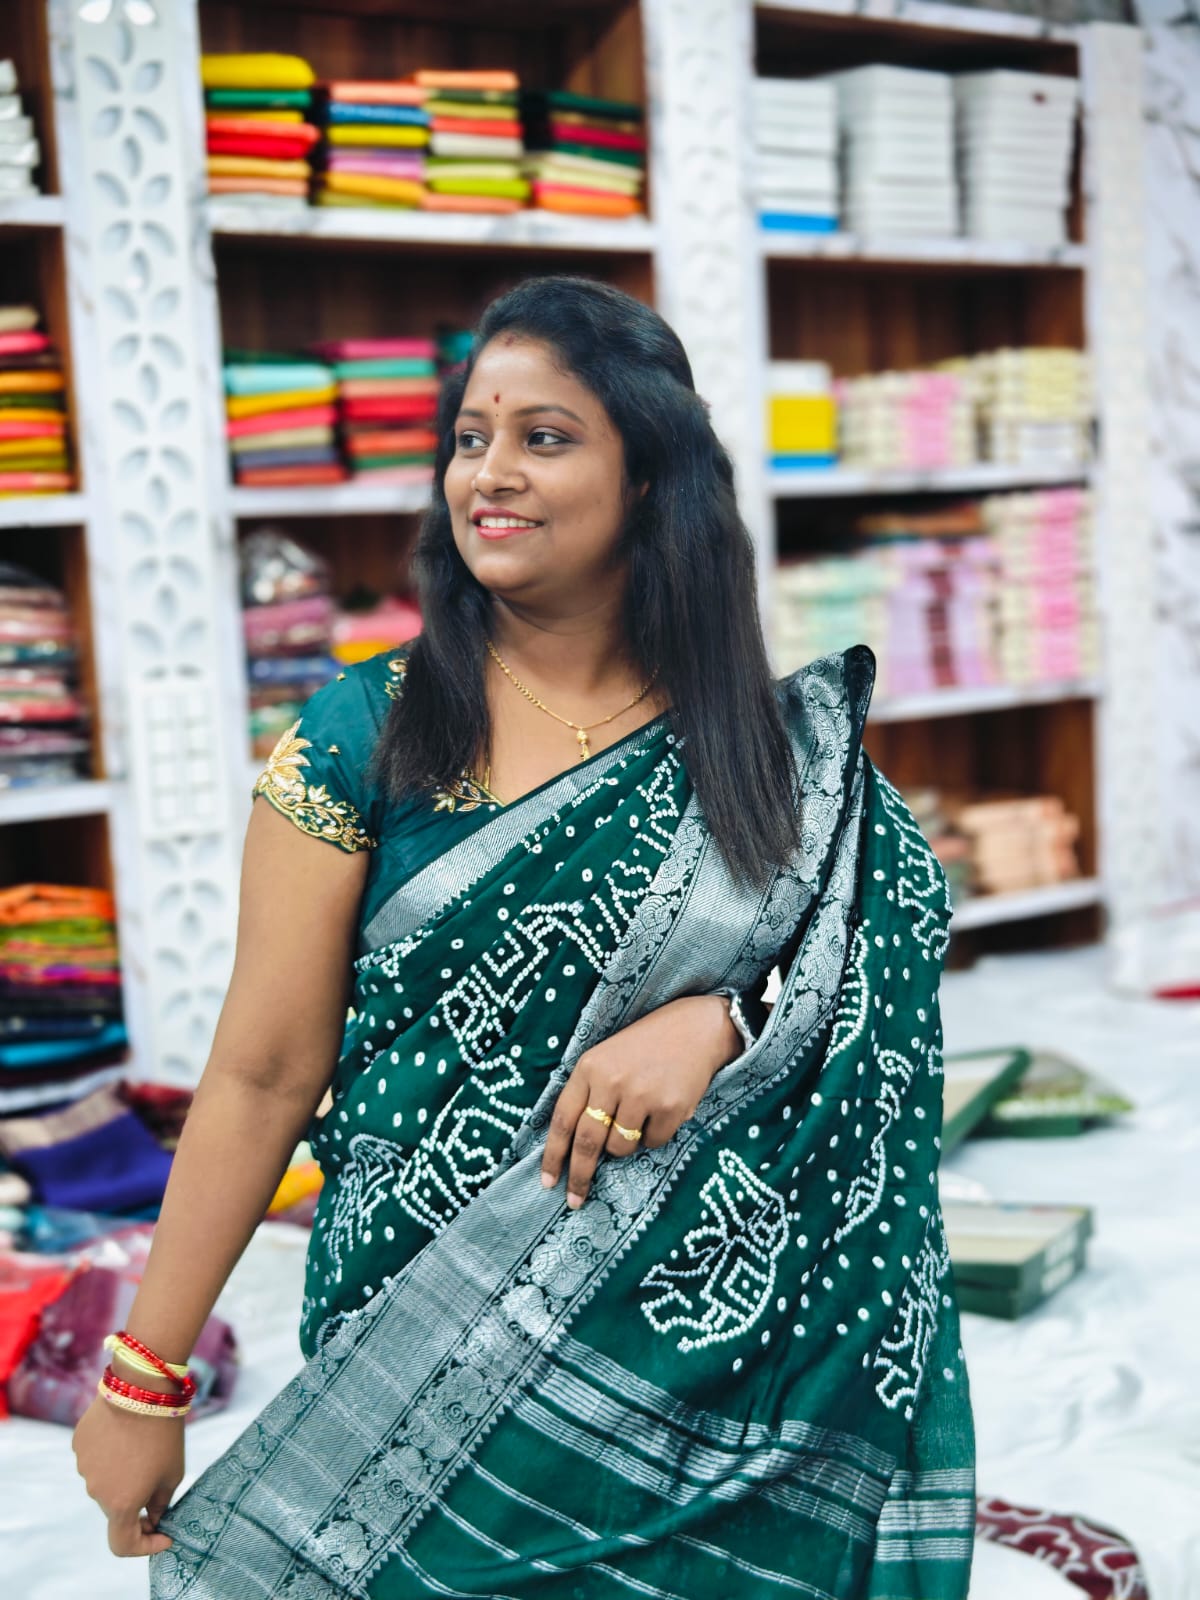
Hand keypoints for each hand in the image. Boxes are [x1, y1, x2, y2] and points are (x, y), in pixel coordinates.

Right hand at [72, 1393, 183, 1556]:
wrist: (142, 1388)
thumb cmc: (164, 1433)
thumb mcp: (173, 1473)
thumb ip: (160, 1505)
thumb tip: (151, 1519)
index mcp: (121, 1505)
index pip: (123, 1544)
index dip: (144, 1545)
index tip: (163, 1534)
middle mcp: (96, 1492)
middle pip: (115, 1508)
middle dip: (135, 1499)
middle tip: (156, 1473)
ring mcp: (83, 1467)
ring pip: (103, 1481)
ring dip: (120, 1473)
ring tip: (141, 1443)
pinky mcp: (78, 1444)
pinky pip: (94, 1458)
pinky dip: (108, 1453)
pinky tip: (125, 1431)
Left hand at [541, 994, 740, 1207]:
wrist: (697, 1028)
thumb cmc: (646, 1046)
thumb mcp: (607, 1057)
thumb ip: (589, 1093)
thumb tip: (575, 1148)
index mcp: (589, 1067)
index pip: (563, 1119)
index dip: (553, 1155)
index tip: (548, 1182)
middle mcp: (612, 1081)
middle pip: (587, 1142)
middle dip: (579, 1176)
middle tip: (574, 1199)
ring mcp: (641, 1095)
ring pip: (619, 1147)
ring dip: (623, 1146)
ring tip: (637, 1118)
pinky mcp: (670, 1107)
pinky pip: (652, 1144)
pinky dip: (653, 1137)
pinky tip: (661, 1111)